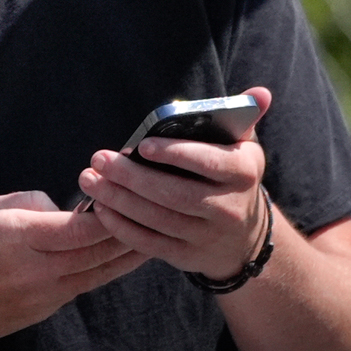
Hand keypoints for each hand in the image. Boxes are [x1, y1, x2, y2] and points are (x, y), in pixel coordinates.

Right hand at [0, 191, 141, 348]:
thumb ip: (28, 204)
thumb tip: (59, 210)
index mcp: (20, 238)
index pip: (82, 228)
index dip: (108, 211)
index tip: (124, 191)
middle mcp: (39, 271)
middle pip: (98, 253)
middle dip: (128, 232)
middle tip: (154, 212)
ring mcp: (44, 297)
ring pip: (97, 274)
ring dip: (124, 256)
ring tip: (150, 237)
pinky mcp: (43, 311)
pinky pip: (80, 286)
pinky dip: (99, 270)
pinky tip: (113, 258)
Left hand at [78, 84, 273, 283]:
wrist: (244, 237)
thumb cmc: (231, 176)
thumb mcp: (244, 147)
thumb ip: (243, 116)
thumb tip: (260, 92)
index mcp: (243, 173)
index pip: (210, 162)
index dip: (176, 155)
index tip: (141, 145)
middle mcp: (229, 208)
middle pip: (176, 194)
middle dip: (132, 177)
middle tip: (99, 159)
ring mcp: (208, 237)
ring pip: (159, 220)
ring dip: (119, 200)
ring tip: (90, 179)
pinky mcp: (187, 257)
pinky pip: (150, 244)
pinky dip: (122, 227)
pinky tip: (100, 208)